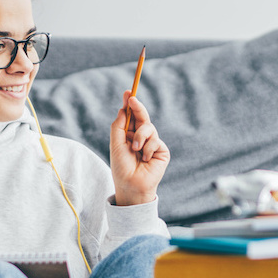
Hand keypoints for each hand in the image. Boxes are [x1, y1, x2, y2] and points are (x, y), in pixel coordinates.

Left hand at [110, 91, 169, 205]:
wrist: (131, 185)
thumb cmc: (121, 167)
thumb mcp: (116, 144)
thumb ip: (119, 126)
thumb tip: (122, 109)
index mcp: (129, 136)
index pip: (131, 117)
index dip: (130, 105)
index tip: (128, 93)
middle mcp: (141, 138)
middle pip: (142, 117)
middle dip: (137, 107)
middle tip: (132, 99)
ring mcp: (152, 144)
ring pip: (149, 127)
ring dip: (140, 137)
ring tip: (135, 149)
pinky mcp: (161, 151)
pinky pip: (155, 140)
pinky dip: (148, 148)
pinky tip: (145, 159)